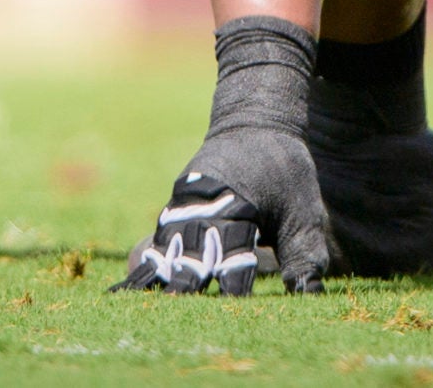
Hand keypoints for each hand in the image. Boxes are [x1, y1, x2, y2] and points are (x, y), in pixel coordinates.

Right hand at [117, 16, 331, 295]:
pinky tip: (124, 290)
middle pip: (190, 251)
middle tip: (180, 307)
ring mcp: (182, 207)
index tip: (231, 305)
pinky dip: (143, 262)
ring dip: (157, 274)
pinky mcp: (172, 211)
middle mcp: (204, 205)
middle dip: (186, 280)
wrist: (254, 124)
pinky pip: (154, 240)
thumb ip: (302, 253)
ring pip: (165, 246)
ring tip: (140, 305)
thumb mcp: (302, 209)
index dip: (233, 279)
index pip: (234, 252)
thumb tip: (308, 293)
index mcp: (238, 203)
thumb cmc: (283, 171)